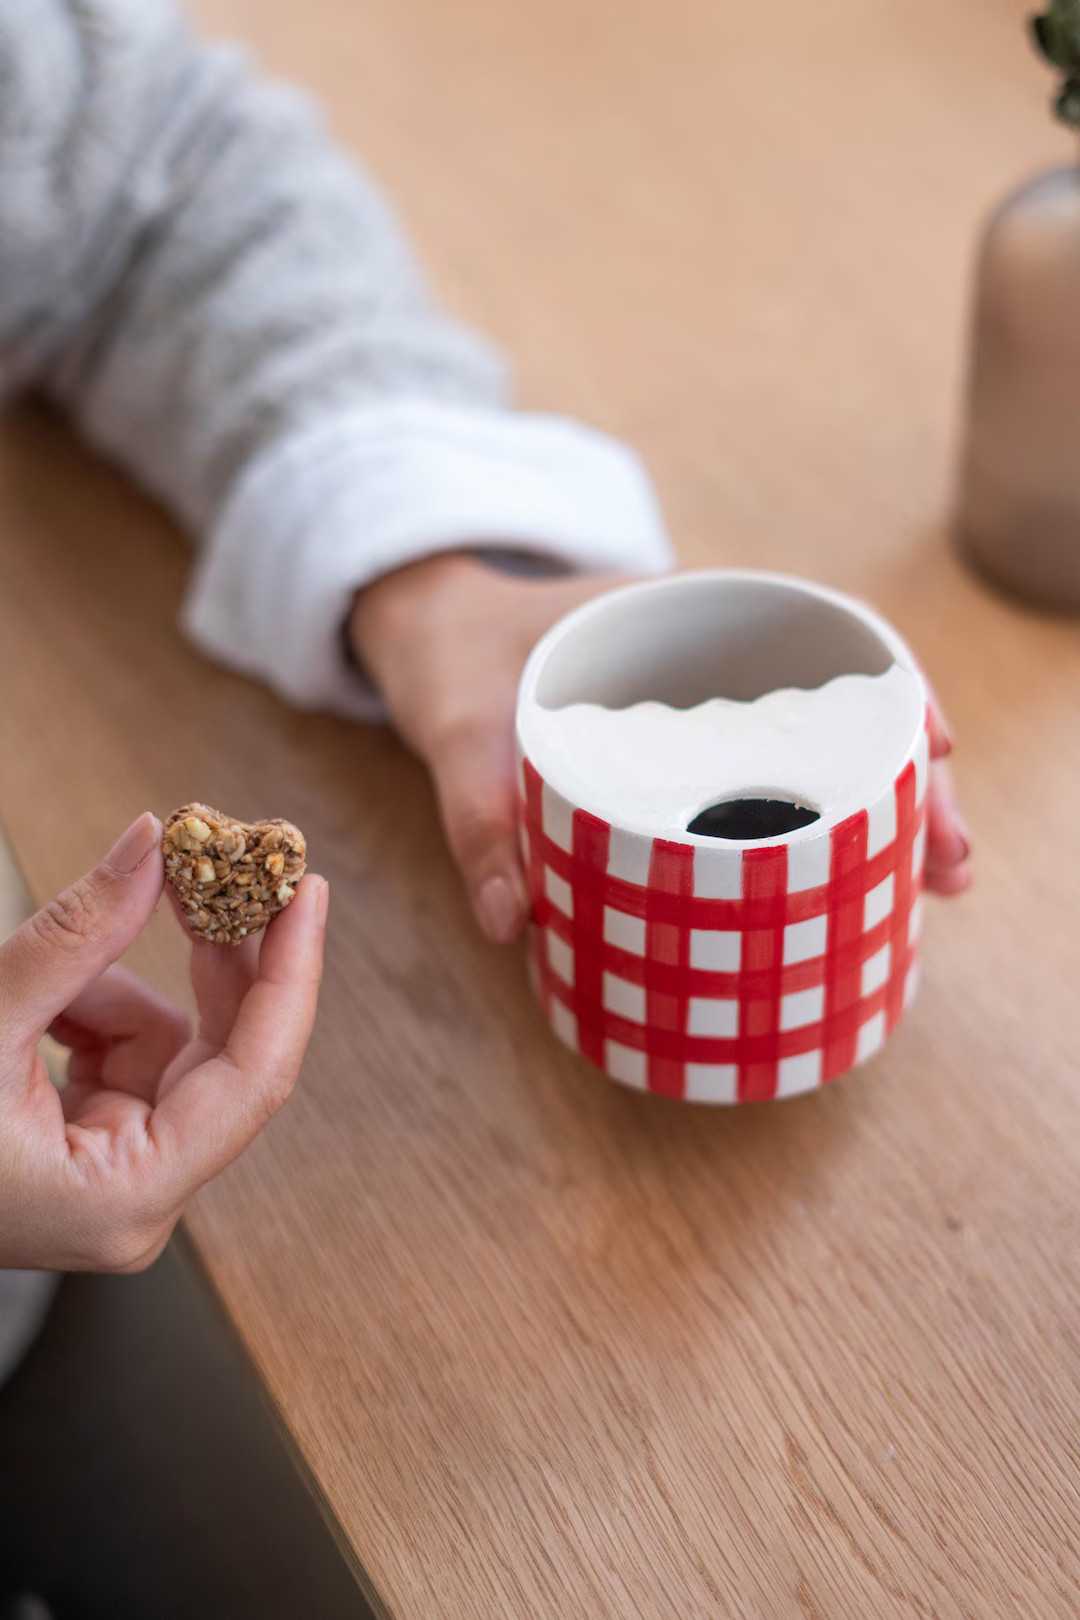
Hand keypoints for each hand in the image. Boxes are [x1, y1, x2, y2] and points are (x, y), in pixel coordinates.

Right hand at [0, 813, 327, 1271]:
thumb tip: (149, 846)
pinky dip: (89, 1008)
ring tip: (47, 975)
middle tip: (229, 865)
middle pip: (224, 1056)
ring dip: (118, 987)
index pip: (255, 1077)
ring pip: (167, 1044)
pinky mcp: (91, 1148)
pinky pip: (124, 1053)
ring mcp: (116, 1177)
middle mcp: (137, 1200)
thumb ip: (73, 935)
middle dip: (220, 957)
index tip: (304, 892)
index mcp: (126, 1198)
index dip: (290, 976)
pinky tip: (40, 1004)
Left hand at [350, 554, 971, 942]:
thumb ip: (474, 815)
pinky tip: (841, 891)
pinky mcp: (676, 759)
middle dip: (906, 781)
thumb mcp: (458, 726)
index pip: (819, 636)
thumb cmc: (451, 658)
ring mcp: (698, 713)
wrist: (420, 637)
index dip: (893, 691)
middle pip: (840, 710)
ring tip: (925, 887)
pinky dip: (806, 834)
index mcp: (675, 617)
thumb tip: (515, 922)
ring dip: (871, 816)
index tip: (937, 750)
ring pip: (811, 755)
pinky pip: (759, 789)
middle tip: (948, 864)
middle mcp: (705, 662)